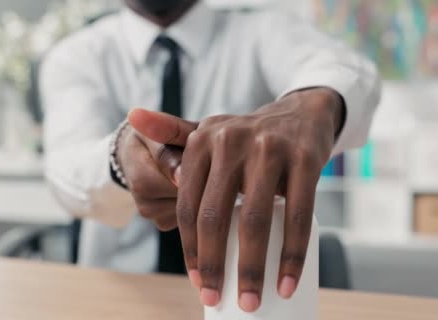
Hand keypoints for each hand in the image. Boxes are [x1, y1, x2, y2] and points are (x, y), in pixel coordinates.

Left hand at [130, 88, 343, 311]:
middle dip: (212, 266)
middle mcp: (231, 140)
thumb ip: (170, 132)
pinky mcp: (305, 160)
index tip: (197, 282)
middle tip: (214, 298)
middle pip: (214, 216)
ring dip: (251, 269)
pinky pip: (297, 217)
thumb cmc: (247, 137)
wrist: (301, 115)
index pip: (188, 204)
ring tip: (249, 300)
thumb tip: (132, 117)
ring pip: (254, 221)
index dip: (190, 249)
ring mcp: (270, 149)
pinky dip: (291, 256)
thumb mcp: (209, 131)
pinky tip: (285, 282)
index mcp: (203, 140)